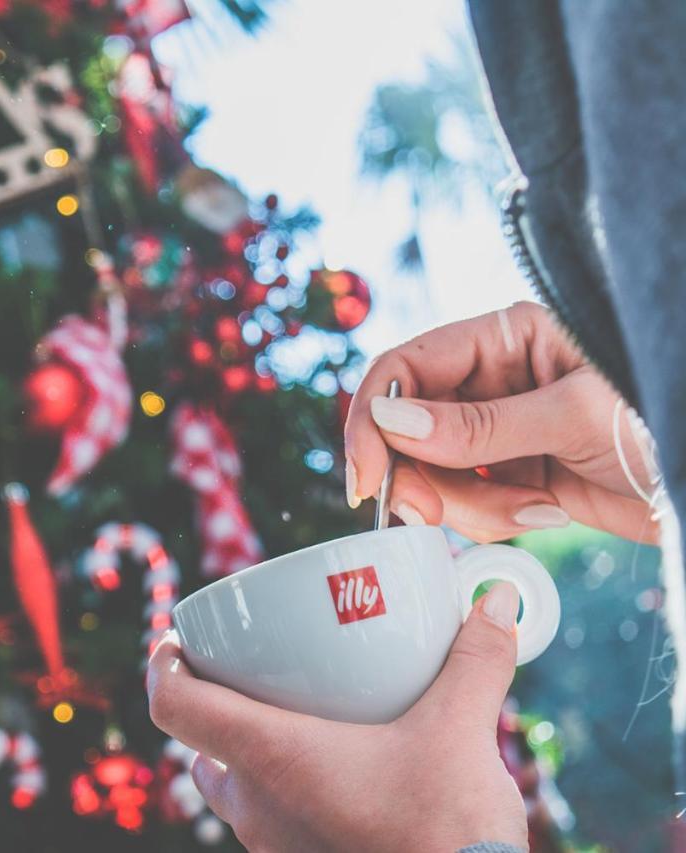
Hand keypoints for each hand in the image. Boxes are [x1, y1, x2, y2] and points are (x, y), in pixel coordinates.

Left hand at [148, 583, 528, 851]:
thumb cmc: (446, 830)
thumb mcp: (462, 730)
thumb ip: (476, 659)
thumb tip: (495, 599)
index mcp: (267, 756)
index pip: (173, 705)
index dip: (163, 666)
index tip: (176, 642)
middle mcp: (255, 806)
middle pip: (202, 749)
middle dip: (217, 712)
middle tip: (252, 679)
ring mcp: (276, 848)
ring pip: (236, 794)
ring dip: (250, 757)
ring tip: (296, 723)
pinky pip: (274, 825)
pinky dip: (284, 795)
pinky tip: (334, 779)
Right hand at [344, 302, 657, 542]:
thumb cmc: (666, 422)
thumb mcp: (573, 418)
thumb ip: (477, 425)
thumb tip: (392, 423)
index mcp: (506, 338)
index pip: (407, 367)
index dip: (374, 418)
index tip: (365, 476)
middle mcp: (495, 379)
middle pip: (409, 427)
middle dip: (418, 475)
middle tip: (428, 514)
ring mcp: (503, 430)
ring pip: (435, 472)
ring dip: (469, 504)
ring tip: (532, 508)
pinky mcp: (516, 475)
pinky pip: (469, 503)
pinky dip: (494, 518)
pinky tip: (546, 511)